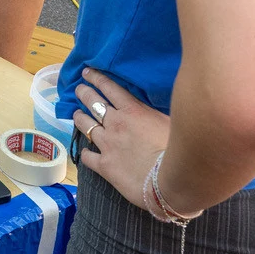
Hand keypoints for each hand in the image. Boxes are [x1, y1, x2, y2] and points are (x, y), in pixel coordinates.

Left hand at [72, 67, 170, 209]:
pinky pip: (87, 156)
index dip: (96, 78)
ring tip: (76, 114)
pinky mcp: (104, 165)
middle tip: (78, 89)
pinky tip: (86, 152)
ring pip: (85, 125)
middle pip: (92, 102)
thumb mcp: (169, 122)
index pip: (109, 88)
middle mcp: (115, 124)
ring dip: (79, 118)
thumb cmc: (178, 149)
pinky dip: (86, 153)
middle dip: (83, 93)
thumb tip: (152, 107)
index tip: (86, 72)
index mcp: (132, 111)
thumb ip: (154, 113)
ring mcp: (107, 144)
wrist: (172, 181)